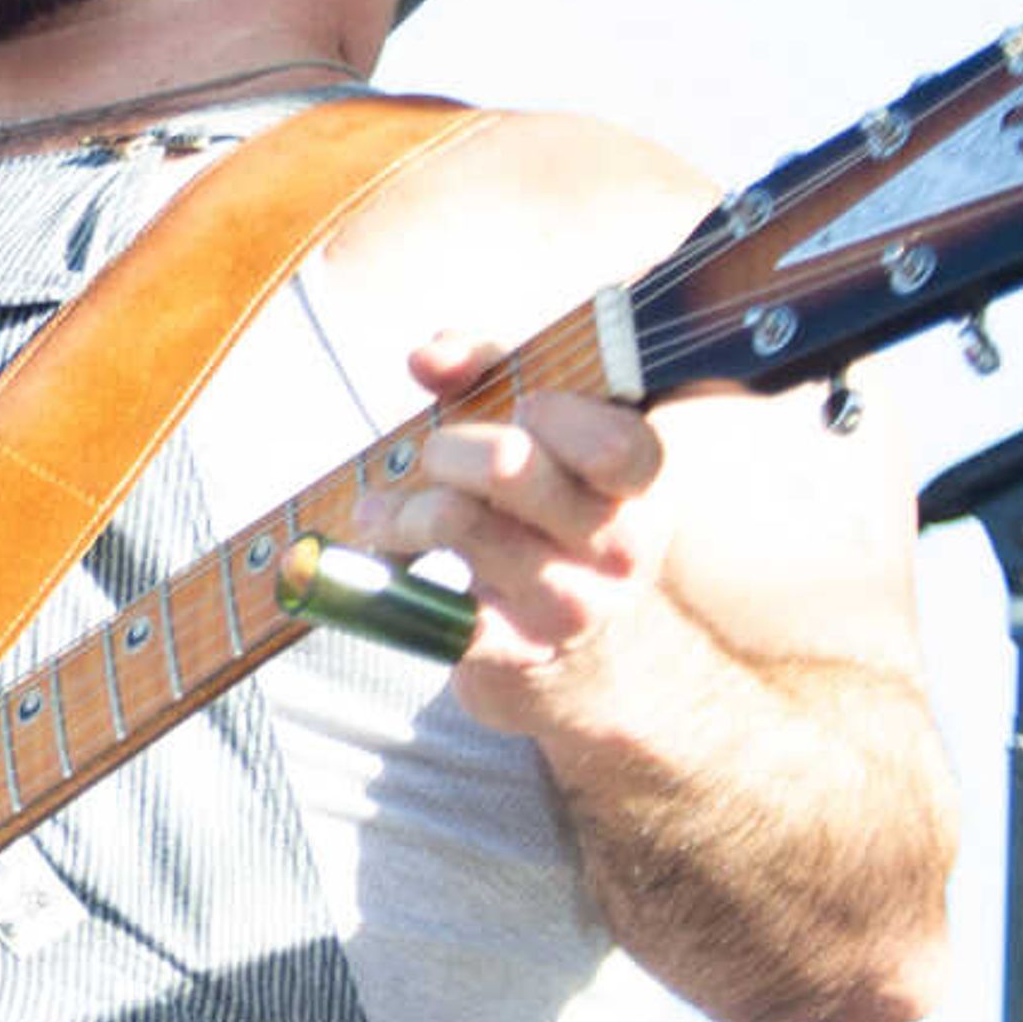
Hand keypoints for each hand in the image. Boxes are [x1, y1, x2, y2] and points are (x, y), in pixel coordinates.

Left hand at [364, 331, 678, 738]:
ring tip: (383, 511)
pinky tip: (383, 559)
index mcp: (642, 485)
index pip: (612, 444)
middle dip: (445, 448)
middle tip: (433, 459)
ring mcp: (566, 604)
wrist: (595, 663)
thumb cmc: (554, 515)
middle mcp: (616, 547)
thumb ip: (492, 371)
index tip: (523, 407)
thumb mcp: (551, 438)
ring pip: (452, 519)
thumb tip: (426, 358)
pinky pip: (422, 601)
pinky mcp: (510, 651)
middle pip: (505, 465)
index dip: (552, 413)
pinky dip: (381, 570)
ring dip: (398, 507)